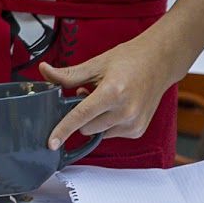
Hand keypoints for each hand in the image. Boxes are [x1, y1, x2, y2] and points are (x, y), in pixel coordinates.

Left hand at [40, 34, 182, 149]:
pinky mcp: (138, 131)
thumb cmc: (129, 60)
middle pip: (86, 126)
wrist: (159, 63)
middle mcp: (125, 111)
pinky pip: (110, 133)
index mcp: (112, 92)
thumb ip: (68, 74)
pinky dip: (107, 123)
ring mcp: (134, 123)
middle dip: (81, 114)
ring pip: (97, 132)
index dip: (63, 129)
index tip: (51, 142)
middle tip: (89, 93)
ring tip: (106, 98)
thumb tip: (44, 71)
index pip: (80, 116)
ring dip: (94, 119)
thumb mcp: (96, 64)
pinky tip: (116, 106)